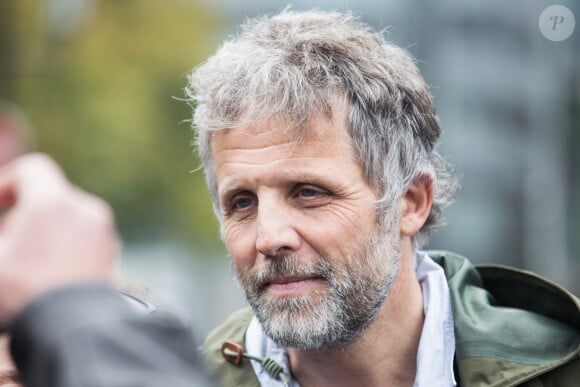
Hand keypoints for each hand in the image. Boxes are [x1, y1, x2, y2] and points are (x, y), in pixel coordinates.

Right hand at [0, 154, 118, 320]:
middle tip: (7, 244)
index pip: (34, 169)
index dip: (9, 182)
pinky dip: (65, 241)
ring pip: (68, 216)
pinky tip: (51, 271)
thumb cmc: (25, 294)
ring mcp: (104, 230)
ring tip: (28, 261)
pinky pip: (84, 234)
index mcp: (55, 202)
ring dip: (45, 229)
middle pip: (50, 195)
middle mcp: (86, 209)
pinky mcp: (112, 251)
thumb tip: (9, 238)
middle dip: (24, 213)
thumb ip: (2, 236)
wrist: (74, 331)